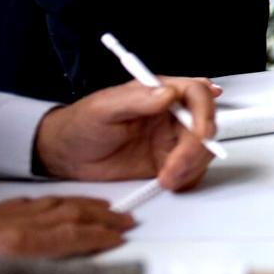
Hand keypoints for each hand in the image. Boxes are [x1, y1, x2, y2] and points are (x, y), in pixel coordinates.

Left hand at [0, 196, 134, 257]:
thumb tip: (77, 271)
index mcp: (15, 248)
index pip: (73, 236)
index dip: (102, 236)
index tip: (120, 237)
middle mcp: (4, 227)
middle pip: (66, 214)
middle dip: (100, 216)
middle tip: (124, 219)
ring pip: (46, 203)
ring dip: (79, 205)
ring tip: (102, 207)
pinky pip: (18, 203)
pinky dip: (45, 203)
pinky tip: (57, 205)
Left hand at [34, 78, 219, 188]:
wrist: (67, 157)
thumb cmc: (80, 125)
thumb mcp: (103, 109)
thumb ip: (136, 100)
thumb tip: (167, 93)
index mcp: (160, 92)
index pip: (197, 94)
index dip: (204, 112)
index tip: (198, 134)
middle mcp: (172, 114)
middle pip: (206, 125)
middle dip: (196, 149)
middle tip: (175, 167)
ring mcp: (172, 138)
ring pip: (204, 149)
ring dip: (191, 167)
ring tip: (166, 179)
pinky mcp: (169, 161)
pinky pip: (192, 169)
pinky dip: (187, 178)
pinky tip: (168, 181)